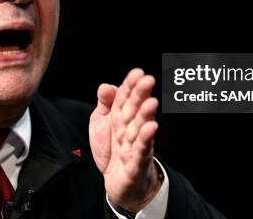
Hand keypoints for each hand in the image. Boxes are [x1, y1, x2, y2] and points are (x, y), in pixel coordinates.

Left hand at [89, 68, 160, 211]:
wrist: (115, 180)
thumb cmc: (111, 148)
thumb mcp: (100, 123)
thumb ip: (105, 105)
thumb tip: (106, 86)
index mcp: (121, 115)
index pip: (126, 97)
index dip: (131, 85)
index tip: (137, 72)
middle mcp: (130, 127)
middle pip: (135, 109)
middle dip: (140, 95)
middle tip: (147, 80)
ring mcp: (135, 144)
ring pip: (141, 128)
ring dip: (146, 115)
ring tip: (151, 102)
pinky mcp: (136, 163)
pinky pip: (142, 150)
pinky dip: (146, 139)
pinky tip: (151, 128)